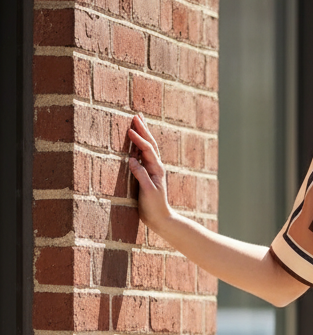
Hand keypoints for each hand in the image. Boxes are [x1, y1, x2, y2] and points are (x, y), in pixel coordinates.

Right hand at [127, 114, 171, 233]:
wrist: (160, 219)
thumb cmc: (154, 206)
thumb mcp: (148, 191)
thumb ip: (141, 175)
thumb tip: (132, 160)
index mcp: (156, 169)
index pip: (147, 150)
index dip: (139, 139)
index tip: (130, 130)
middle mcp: (155, 167)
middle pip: (150, 144)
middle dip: (143, 129)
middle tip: (137, 115)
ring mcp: (152, 170)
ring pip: (147, 148)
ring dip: (143, 134)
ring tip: (138, 122)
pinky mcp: (147, 174)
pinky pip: (142, 156)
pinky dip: (138, 146)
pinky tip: (135, 141)